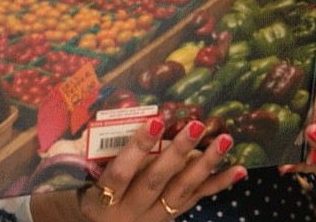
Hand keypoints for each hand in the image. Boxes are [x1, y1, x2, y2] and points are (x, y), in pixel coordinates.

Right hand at [31, 116, 245, 221]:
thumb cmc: (82, 187)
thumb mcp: (76, 170)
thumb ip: (89, 144)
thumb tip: (108, 105)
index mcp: (101, 200)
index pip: (120, 174)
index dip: (137, 148)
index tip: (155, 120)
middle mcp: (128, 213)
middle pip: (155, 181)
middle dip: (178, 152)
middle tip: (197, 124)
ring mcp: (152, 218)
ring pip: (181, 192)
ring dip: (205, 165)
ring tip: (225, 140)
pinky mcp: (169, 217)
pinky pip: (196, 200)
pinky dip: (219, 184)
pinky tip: (240, 169)